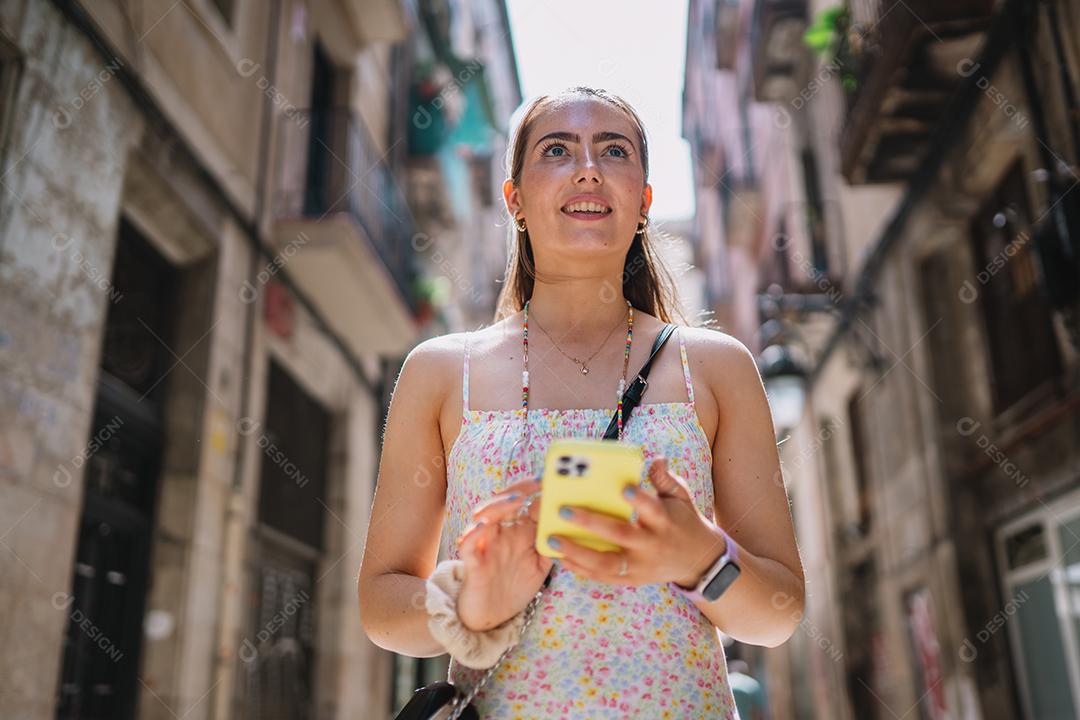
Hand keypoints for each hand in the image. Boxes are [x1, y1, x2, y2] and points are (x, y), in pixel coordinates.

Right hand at [455, 478, 553, 630]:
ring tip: (514, 500)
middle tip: (535, 484)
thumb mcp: (541, 565)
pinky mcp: (473, 562)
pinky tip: (484, 526)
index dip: (536, 490)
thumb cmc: (516, 587)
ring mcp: (486, 545)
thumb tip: (572, 525)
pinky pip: (469, 544)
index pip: (527, 503)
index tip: (553, 482)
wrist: (492, 616)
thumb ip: (553, 545)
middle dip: (518, 490)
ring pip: (485, 517)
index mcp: (520, 532)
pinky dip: (474, 533)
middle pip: (505, 503)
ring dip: (498, 506)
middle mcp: (502, 533)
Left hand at [549, 456, 726, 587]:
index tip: (622, 488)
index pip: (651, 508)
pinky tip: (560, 557)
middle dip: (591, 523)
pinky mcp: (632, 579)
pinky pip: (603, 576)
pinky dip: (581, 569)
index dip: (637, 500)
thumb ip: (665, 479)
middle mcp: (652, 545)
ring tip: (552, 539)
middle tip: (563, 509)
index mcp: (664, 520)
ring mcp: (641, 566)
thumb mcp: (681, 497)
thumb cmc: (682, 520)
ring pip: (607, 563)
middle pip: (621, 535)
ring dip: (578, 552)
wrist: (697, 560)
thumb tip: (656, 459)